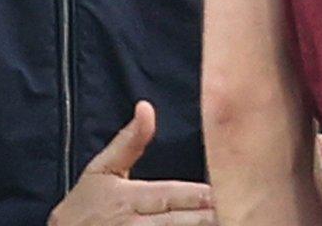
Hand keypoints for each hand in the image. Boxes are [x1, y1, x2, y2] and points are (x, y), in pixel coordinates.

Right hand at [48, 101, 215, 225]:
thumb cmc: (85, 205)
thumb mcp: (102, 169)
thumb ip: (129, 142)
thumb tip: (146, 107)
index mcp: (129, 198)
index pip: (171, 196)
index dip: (199, 196)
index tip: (222, 190)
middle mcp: (135, 225)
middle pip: (180, 221)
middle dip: (208, 216)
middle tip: (237, 206)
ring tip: (230, 221)